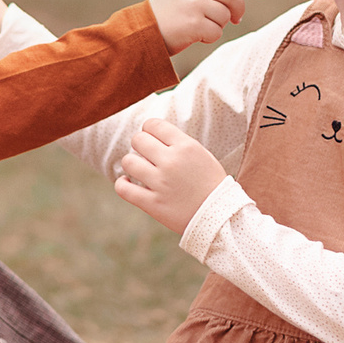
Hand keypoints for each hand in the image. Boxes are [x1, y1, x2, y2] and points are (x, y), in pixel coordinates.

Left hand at [114, 117, 226, 235]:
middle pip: (138, 140)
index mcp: (186, 146)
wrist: (221, 217)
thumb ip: (179, 143)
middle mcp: (171, 162)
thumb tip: (153, 135)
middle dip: (140, 145)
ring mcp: (160, 183)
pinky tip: (129, 182)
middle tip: (146, 154)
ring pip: (128, 161)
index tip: (151, 137)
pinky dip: (122, 183)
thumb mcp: (202, 155)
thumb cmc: (212, 184)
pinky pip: (123, 188)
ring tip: (140, 170)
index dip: (149, 129)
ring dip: (132, 164)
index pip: (153, 125)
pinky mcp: (152, 203)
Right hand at [149, 0, 264, 53]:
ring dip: (219, 25)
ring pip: (226, 16)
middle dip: (238, 10)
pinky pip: (217, 32)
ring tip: (202, 27)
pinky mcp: (194, 23)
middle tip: (235, 19)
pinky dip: (210, 37)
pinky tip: (196, 35)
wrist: (142, 30)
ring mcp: (194, 4)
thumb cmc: (168, 12)